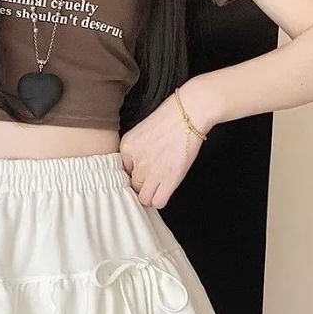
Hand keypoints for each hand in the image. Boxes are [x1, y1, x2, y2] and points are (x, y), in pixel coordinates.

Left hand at [119, 77, 214, 208]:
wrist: (189, 112)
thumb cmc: (170, 118)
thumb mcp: (141, 131)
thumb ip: (134, 150)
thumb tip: (136, 169)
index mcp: (126, 148)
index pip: (123, 172)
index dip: (134, 174)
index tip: (141, 174)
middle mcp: (137, 162)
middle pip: (133, 186)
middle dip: (141, 186)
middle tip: (152, 180)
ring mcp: (152, 172)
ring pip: (144, 198)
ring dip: (150, 195)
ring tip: (158, 188)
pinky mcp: (169, 179)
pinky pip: (158, 201)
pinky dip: (160, 200)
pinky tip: (164, 191)